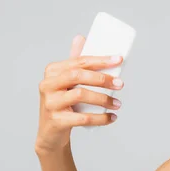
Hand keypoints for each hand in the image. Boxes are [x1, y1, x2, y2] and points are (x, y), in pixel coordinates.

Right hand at [35, 35, 123, 154]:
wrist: (51, 133)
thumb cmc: (63, 104)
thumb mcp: (67, 82)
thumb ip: (74, 62)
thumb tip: (81, 37)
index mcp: (52, 71)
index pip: (79, 61)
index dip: (101, 60)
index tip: (120, 60)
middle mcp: (48, 84)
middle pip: (78, 75)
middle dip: (103, 78)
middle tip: (121, 84)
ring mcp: (50, 103)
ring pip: (81, 95)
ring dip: (104, 99)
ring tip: (118, 104)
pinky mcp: (56, 120)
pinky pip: (83, 118)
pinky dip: (101, 118)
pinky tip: (112, 118)